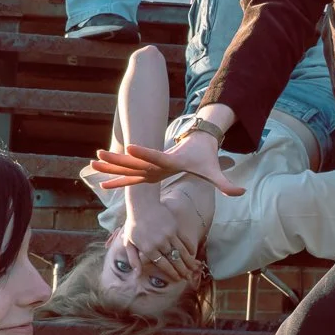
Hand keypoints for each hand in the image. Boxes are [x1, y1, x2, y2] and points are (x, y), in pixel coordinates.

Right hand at [95, 134, 244, 196]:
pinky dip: (117, 177)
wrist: (199, 142)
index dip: (144, 151)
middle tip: (98, 155)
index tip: (129, 146)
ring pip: (128, 165)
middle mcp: (157, 162)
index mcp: (170, 160)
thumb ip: (226, 183)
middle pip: (134, 160)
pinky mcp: (149, 169)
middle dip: (116, 159)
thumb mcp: (215, 170)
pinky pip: (130, 174)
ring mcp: (151, 165)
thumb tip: (241, 192)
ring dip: (111, 165)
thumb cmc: (205, 157)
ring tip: (93, 162)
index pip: (155, 156)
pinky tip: (103, 181)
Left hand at [121, 203, 204, 282]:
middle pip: (174, 260)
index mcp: (148, 249)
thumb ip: (133, 259)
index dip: (171, 273)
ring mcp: (169, 235)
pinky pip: (184, 240)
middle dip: (182, 270)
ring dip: (188, 262)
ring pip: (181, 252)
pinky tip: (193, 254)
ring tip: (193, 269)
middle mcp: (160, 243)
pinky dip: (189, 248)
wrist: (142, 204)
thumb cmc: (133, 224)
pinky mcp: (174, 227)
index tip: (177, 279)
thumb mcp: (128, 243)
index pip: (163, 264)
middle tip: (188, 277)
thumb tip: (137, 274)